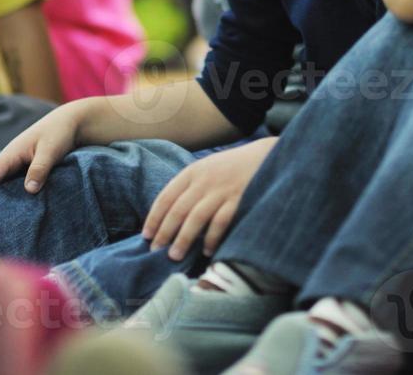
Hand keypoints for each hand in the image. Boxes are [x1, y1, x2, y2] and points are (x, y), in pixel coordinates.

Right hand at [0, 104, 82, 211]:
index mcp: (11, 154)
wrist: (71, 122)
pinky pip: (9, 185)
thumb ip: (39, 169)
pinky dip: (2, 197)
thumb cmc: (59, 133)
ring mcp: (16, 165)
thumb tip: (29, 191)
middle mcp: (9, 160)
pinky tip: (3, 210)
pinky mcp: (25, 169)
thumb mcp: (51, 150)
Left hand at [142, 136, 275, 260]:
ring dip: (183, 239)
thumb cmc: (232, 168)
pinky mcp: (238, 200)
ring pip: (195, 218)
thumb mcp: (207, 169)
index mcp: (192, 172)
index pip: (166, 197)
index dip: (154, 217)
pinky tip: (207, 251)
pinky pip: (220, 222)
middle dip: (164, 232)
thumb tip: (169, 217)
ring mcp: (221, 190)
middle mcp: (204, 180)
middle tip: (155, 251)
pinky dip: (211, 238)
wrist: (265, 156)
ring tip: (174, 256)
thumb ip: (190, 187)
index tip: (147, 236)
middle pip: (178, 210)